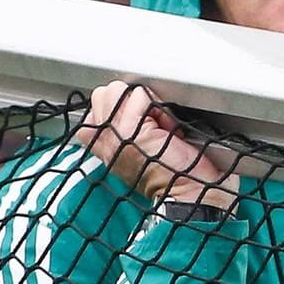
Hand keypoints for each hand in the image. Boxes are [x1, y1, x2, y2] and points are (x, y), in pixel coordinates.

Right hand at [72, 81, 235, 209]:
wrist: (188, 193)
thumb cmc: (175, 175)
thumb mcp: (144, 151)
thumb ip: (128, 132)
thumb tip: (133, 106)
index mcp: (105, 146)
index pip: (96, 108)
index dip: (122, 106)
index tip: (144, 122)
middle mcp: (104, 141)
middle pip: (103, 95)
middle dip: (131, 99)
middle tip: (152, 121)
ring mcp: (114, 135)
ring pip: (116, 90)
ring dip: (143, 101)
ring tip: (158, 123)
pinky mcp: (129, 130)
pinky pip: (139, 96)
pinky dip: (159, 107)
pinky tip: (167, 127)